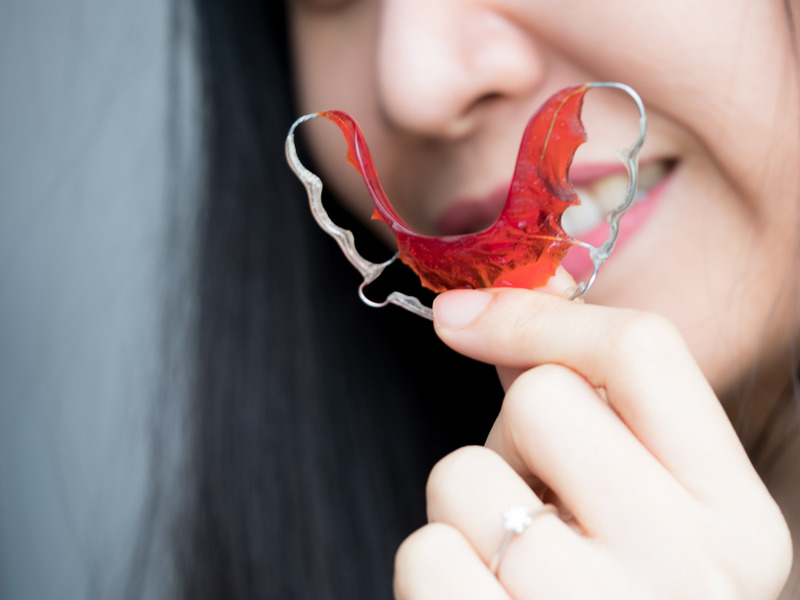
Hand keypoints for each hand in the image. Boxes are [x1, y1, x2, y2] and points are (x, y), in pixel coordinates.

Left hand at [394, 283, 790, 598]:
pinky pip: (423, 551)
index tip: (464, 320)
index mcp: (738, 522)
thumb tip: (485, 319)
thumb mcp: (647, 521)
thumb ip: (591, 421)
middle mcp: (689, 571)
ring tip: (511, 570)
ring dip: (466, 512)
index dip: (541, 318)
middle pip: (540, 399)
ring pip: (463, 473)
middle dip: (510, 440)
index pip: (645, 351)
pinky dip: (433, 570)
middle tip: (536, 506)